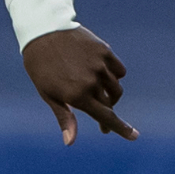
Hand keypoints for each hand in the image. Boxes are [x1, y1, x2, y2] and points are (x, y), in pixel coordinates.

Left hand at [22, 26, 136, 144]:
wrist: (43, 31)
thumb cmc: (40, 66)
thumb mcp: (48, 94)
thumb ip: (64, 117)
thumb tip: (70, 142)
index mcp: (77, 95)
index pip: (105, 116)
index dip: (121, 128)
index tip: (134, 136)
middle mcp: (92, 82)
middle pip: (110, 103)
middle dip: (108, 113)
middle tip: (102, 122)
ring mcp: (100, 65)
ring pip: (116, 87)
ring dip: (110, 94)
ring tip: (96, 93)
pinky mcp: (105, 51)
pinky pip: (119, 70)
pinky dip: (114, 76)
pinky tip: (103, 75)